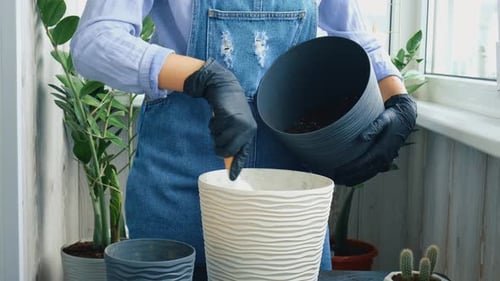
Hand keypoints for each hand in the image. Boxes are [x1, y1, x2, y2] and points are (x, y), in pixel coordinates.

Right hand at [184, 58, 256, 179]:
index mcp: (250, 132)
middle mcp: (247, 129)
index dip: (236, 166)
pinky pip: (215, 130)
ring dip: (214, 133)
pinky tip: (217, 115)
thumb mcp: (234, 124)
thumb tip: (226, 158)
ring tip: (219, 122)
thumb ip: (232, 140)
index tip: (232, 178)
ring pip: (219, 141)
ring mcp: (239, 123)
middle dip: (218, 147)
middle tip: (216, 136)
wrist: (224, 86)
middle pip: (227, 151)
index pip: (242, 153)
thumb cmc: (228, 108)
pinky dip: (212, 125)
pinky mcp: (229, 117)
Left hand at [332, 94, 416, 185]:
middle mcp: (384, 158)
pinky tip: (353, 178)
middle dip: (349, 176)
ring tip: (341, 182)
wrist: (405, 119)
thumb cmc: (393, 118)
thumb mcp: (384, 118)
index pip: (362, 163)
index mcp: (382, 150)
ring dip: (355, 179)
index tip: (337, 171)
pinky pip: (372, 172)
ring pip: (368, 174)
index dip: (349, 169)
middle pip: (364, 172)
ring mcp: (385, 161)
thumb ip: (373, 127)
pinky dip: (362, 177)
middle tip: (335, 179)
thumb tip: (362, 137)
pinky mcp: (385, 160)